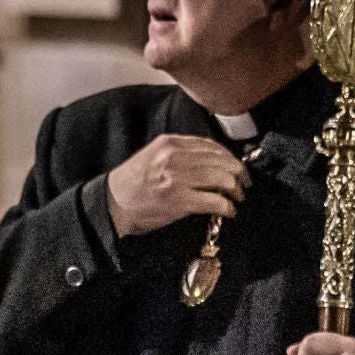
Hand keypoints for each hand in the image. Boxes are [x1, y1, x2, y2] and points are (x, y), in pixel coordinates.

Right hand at [105, 134, 248, 236]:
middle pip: (221, 161)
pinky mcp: (179, 201)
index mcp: (169, 143)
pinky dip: (227, 206)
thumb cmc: (131, 185)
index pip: (210, 145)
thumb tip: (209, 161)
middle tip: (243, 183)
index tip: (234, 166)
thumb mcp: (152, 156)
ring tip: (237, 197)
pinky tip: (228, 210)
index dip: (228, 156)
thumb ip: (177, 154)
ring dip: (235, 189)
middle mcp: (175, 157)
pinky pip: (214, 201)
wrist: (111, 205)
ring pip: (222, 179)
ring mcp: (177, 179)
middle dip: (238, 173)